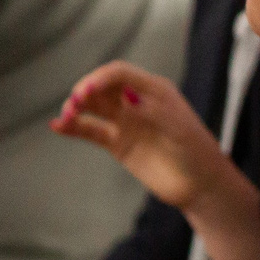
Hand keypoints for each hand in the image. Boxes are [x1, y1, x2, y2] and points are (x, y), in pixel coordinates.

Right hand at [51, 62, 251, 215]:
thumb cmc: (196, 151)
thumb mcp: (178, 126)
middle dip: (84, 90)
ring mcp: (125, 122)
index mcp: (153, 89)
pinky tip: (58, 127)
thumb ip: (152, 109)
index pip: (119, 73)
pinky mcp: (117, 143)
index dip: (100, 77)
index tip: (86, 91)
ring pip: (93, 107)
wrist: (200, 185)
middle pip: (101, 86)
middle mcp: (135, 101)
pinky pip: (91, 130)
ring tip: (65, 116)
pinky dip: (73, 127)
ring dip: (76, 107)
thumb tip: (125, 96)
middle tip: (73, 104)